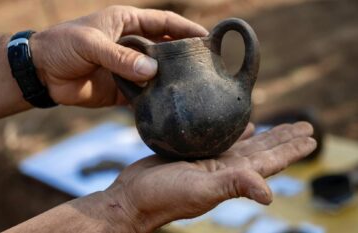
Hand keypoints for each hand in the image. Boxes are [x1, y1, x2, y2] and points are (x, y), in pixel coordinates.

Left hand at [30, 5, 207, 106]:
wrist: (42, 73)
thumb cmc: (62, 46)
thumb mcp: (90, 44)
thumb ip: (120, 57)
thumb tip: (152, 72)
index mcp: (128, 24)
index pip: (165, 23)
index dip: (186, 29)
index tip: (208, 38)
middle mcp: (133, 45)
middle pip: (166, 49)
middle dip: (185, 56)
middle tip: (207, 67)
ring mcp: (129, 69)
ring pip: (158, 74)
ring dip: (172, 80)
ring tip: (194, 88)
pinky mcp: (123, 90)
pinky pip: (144, 95)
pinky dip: (155, 100)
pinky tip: (168, 105)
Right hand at [102, 122, 315, 231]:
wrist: (134, 197)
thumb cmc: (163, 197)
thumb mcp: (199, 190)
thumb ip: (233, 186)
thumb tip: (269, 194)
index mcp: (231, 177)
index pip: (270, 161)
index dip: (292, 149)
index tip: (311, 137)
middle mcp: (225, 169)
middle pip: (264, 150)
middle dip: (285, 138)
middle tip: (305, 125)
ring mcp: (210, 161)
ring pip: (246, 144)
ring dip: (266, 135)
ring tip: (281, 125)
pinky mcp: (194, 153)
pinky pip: (222, 139)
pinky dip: (237, 132)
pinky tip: (245, 125)